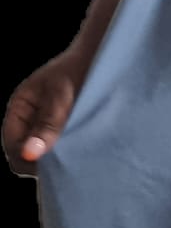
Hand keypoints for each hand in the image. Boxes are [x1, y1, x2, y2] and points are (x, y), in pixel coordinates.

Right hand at [2, 50, 84, 179]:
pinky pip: (59, 152)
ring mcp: (46, 127)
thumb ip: (48, 125)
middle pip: (24, 155)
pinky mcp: (65, 133)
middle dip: (40, 163)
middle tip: (65, 165)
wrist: (102, 60)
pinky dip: (67, 156)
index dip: (25, 158)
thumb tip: (29, 154)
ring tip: (75, 158)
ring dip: (55, 160)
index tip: (48, 167)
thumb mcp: (62, 97)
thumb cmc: (78, 71)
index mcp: (20, 108)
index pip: (12, 144)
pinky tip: (81, 155)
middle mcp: (29, 120)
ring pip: (42, 156)